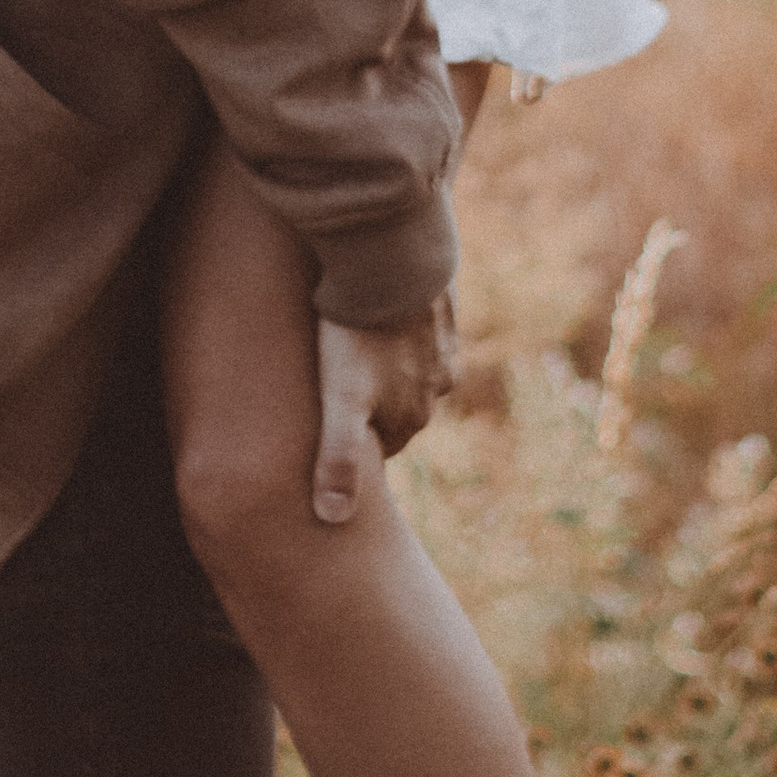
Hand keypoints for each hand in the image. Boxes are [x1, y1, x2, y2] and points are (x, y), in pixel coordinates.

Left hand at [311, 299, 458, 525]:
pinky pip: (419, 318)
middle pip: (401, 401)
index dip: (358, 436)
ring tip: (351, 338)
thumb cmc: (358, 332)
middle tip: (336, 376)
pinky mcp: (442, 301)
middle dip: (374, 396)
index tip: (332, 424)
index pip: (386, 441)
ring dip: (387, 354)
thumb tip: (332, 519)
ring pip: (411, 359)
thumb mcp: (342, 399)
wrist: (393, 256)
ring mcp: (443, 341)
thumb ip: (340, 458)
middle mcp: (439, 383)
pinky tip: (375, 302)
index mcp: (414, 414)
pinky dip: (399, 316)